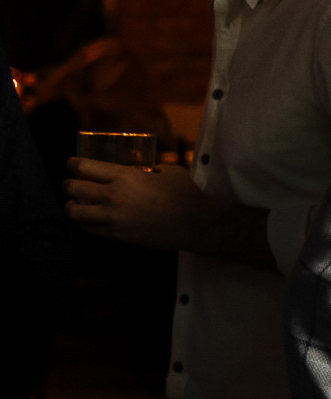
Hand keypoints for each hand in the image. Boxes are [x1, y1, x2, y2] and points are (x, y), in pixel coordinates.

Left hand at [63, 156, 273, 267]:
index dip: (73, 164)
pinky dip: (84, 223)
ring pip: (74, 212)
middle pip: (74, 188)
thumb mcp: (169, 171)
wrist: (194, 223)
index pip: (84, 167)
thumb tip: (146, 170)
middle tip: (71, 184)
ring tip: (74, 205)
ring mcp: (113, 217)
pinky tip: (88, 219)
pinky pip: (89, 229)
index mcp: (125, 176)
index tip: (72, 164)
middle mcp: (114, 195)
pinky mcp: (117, 234)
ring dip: (71, 206)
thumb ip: (151, 169)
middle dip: (68, 185)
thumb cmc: (185, 194)